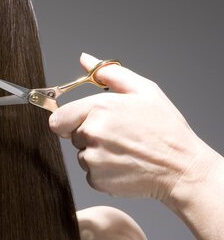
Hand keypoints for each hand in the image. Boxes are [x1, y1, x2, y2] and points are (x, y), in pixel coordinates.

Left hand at [49, 52, 209, 200]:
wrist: (182, 168)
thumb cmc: (165, 129)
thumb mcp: (143, 90)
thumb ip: (109, 73)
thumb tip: (85, 59)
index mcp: (98, 108)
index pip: (57, 118)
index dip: (68, 120)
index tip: (80, 122)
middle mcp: (91, 134)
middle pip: (72, 135)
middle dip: (88, 134)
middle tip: (117, 135)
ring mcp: (93, 159)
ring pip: (82, 154)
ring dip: (97, 153)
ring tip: (124, 150)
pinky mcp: (97, 180)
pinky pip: (90, 173)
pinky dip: (103, 171)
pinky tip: (124, 164)